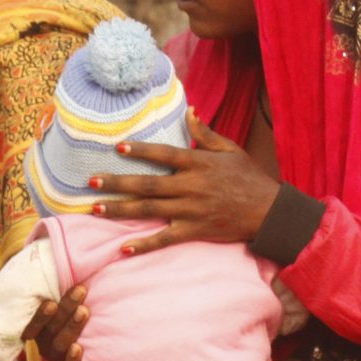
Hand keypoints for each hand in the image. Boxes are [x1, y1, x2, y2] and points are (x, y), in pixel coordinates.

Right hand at [25, 286, 87, 360]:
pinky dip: (72, 360)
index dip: (41, 315)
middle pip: (52, 327)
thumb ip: (56, 287)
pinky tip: (79, 348)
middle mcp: (44, 343)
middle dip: (66, 308)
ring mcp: (56, 358)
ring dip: (72, 327)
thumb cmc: (67, 324)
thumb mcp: (59, 308)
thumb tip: (54, 249)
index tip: (50, 302)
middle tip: (80, 290)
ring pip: (61, 344)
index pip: (35, 322)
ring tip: (84, 312)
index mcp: (39, 328)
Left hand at [92, 116, 282, 256]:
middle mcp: (191, 186)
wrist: (269, 212)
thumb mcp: (230, 149)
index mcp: (199, 163)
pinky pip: (165, 238)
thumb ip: (205, 133)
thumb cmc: (249, 177)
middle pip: (148, 185)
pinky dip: (144, 245)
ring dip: (120, 210)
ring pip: (150, 210)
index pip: (164, 154)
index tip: (117, 147)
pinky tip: (124, 248)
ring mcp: (191, 210)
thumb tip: (188, 111)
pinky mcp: (195, 230)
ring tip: (95, 208)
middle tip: (91, 182)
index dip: (140, 151)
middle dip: (117, 183)